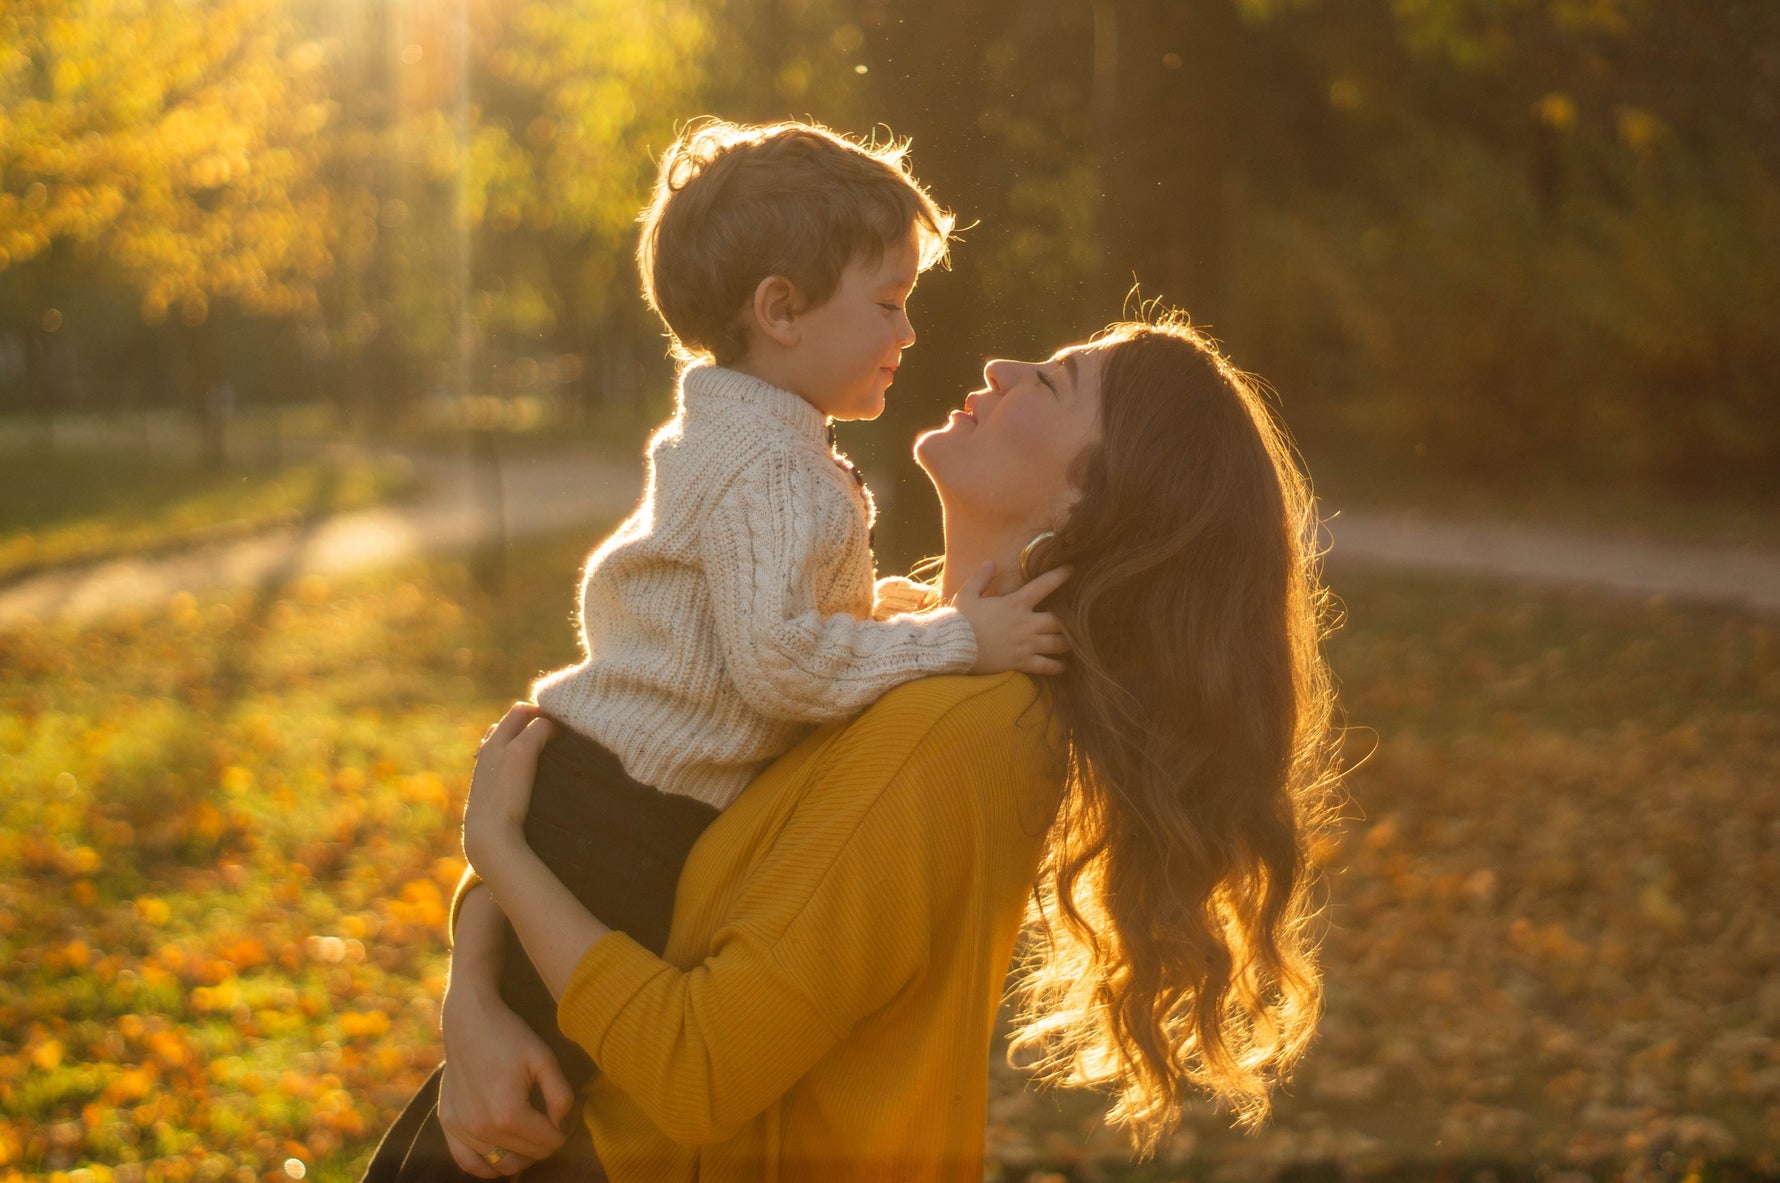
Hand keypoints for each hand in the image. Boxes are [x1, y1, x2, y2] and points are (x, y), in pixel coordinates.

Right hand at [437, 965, 575, 1173]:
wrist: (469, 1020)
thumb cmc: (510, 1036)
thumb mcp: (545, 1059)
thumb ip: (562, 1096)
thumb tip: (562, 1126)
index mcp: (509, 1114)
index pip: (549, 1143)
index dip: (563, 1133)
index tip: (565, 1118)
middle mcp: (482, 1128)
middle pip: (527, 1156)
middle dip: (545, 1144)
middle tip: (551, 1124)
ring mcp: (461, 1128)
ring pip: (501, 1165)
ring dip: (521, 1157)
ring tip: (530, 1138)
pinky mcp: (448, 1123)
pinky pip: (468, 1162)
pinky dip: (487, 1165)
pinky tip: (501, 1154)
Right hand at [462, 704, 553, 878]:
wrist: (489, 839)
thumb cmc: (494, 834)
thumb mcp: (495, 810)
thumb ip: (505, 797)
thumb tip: (517, 804)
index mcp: (482, 760)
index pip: (498, 729)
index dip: (520, 729)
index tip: (542, 740)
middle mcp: (489, 747)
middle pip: (514, 713)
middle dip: (537, 714)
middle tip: (562, 729)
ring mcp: (503, 746)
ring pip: (524, 711)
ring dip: (546, 718)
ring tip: (568, 731)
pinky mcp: (521, 750)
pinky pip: (543, 724)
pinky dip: (558, 727)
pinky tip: (574, 738)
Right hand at [955, 561, 1071, 676]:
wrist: (952, 647)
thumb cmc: (959, 620)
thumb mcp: (968, 594)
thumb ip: (982, 577)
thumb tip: (991, 562)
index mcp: (1015, 603)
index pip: (1043, 586)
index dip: (1059, 576)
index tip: (1071, 570)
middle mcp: (1025, 623)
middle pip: (1060, 621)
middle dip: (1070, 619)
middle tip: (1076, 617)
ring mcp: (1025, 644)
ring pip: (1058, 644)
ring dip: (1067, 642)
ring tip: (1073, 642)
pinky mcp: (1021, 662)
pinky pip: (1047, 666)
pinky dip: (1057, 667)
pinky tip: (1063, 666)